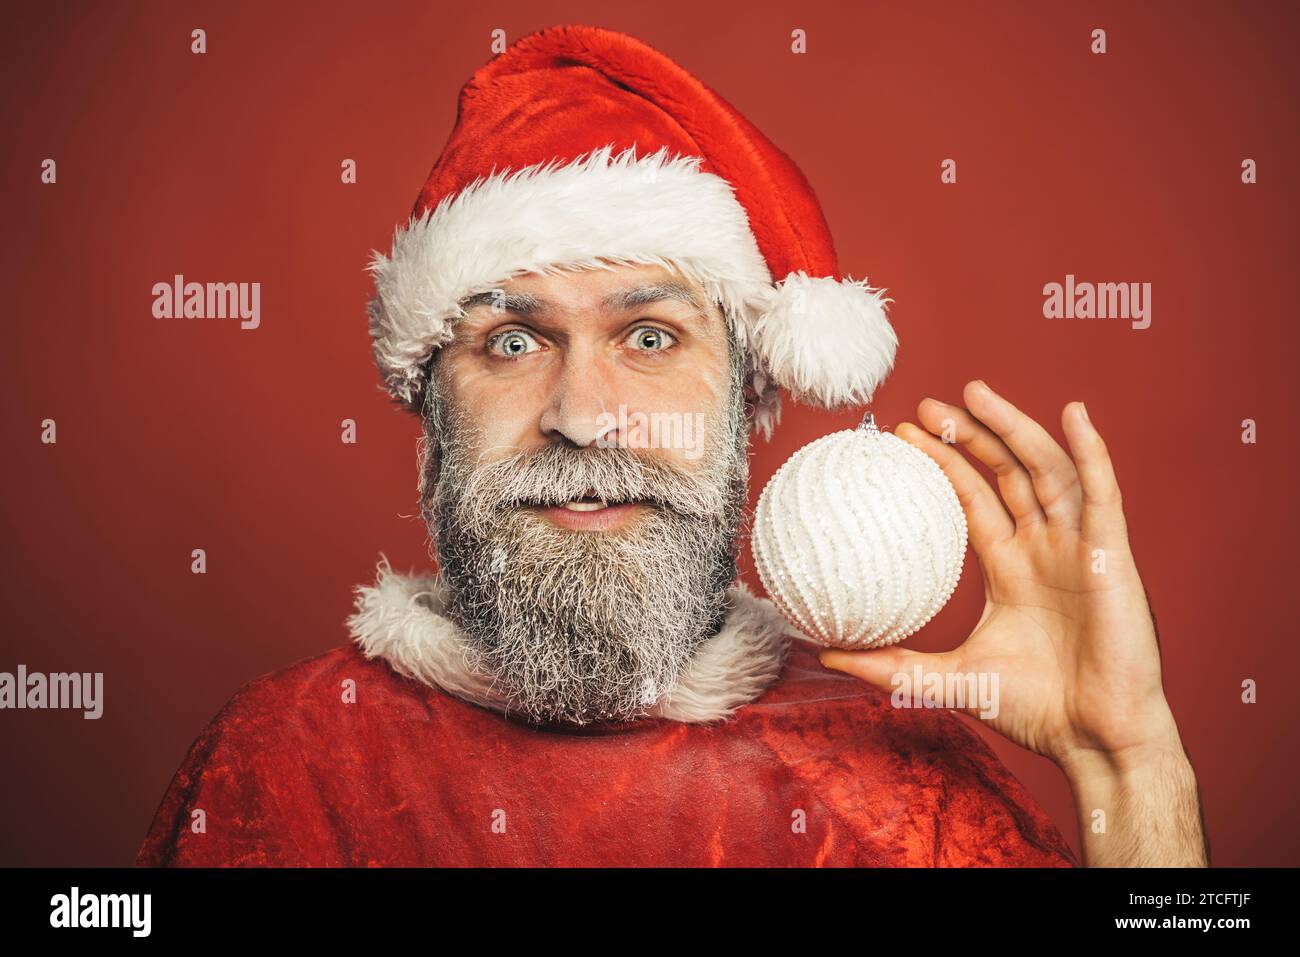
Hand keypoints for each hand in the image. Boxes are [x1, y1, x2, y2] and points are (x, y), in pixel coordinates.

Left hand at [819, 380, 1181, 772]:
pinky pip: (1102, 494)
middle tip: (929, 403)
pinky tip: (1074, 415)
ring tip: (976, 392)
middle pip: (1007, 473)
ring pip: (1046, 470)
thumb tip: (824, 655)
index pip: (972, 499)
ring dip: (1015, 427)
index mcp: (1010, 569)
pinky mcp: (1111, 555)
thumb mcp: (946, 679)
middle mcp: (1043, 549)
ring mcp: (1078, 547)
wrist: (1095, 739)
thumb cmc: (1034, 710)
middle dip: (971, 434)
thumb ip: (890, 665)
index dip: (943, 464)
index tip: (903, 434)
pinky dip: (1091, 452)